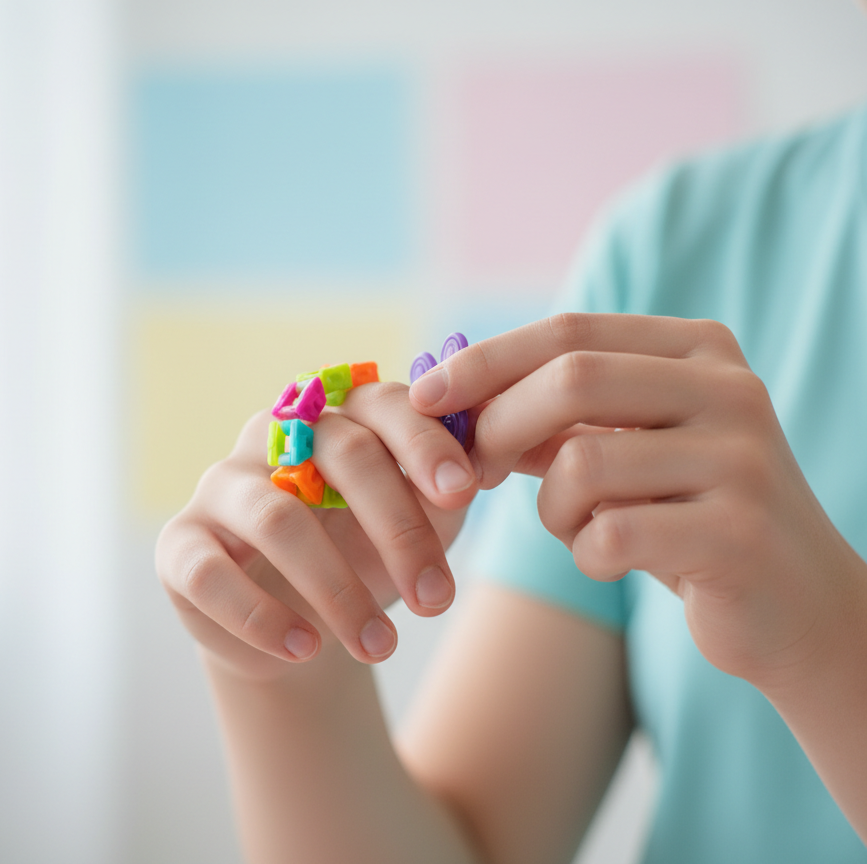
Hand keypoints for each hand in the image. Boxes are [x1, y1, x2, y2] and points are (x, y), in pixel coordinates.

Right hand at [156, 382, 477, 680]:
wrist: (299, 629)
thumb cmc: (367, 559)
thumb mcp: (420, 525)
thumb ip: (447, 488)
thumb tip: (491, 456)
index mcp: (335, 417)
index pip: (380, 405)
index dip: (423, 443)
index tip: (464, 493)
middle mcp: (271, 436)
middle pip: (338, 455)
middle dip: (397, 530)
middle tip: (437, 601)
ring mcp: (220, 486)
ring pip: (277, 518)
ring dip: (337, 589)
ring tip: (381, 646)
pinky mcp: (180, 543)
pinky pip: (210, 572)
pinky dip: (260, 617)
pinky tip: (305, 650)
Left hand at [409, 313, 866, 686]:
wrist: (796, 607)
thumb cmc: (687, 517)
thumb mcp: (625, 450)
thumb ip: (554, 417)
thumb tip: (448, 394)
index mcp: (701, 351)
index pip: (569, 332)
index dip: (484, 361)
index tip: (421, 396)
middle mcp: (730, 390)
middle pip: (569, 381)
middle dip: (496, 428)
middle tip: (467, 475)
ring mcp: (742, 460)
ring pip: (581, 463)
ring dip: (549, 508)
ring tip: (573, 527)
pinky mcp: (738, 535)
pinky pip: (608, 535)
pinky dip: (584, 553)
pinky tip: (608, 559)